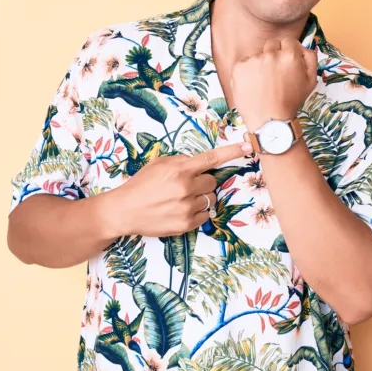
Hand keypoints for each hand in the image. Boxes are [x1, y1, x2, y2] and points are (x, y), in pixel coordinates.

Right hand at [101, 142, 251, 237]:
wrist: (124, 211)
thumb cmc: (141, 185)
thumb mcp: (159, 164)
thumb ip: (181, 161)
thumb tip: (199, 163)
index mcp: (180, 170)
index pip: (211, 158)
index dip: (232, 152)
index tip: (247, 146)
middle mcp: (185, 188)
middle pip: (212, 182)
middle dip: (203, 183)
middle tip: (185, 186)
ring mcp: (186, 207)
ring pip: (210, 199)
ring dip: (200, 198)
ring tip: (180, 200)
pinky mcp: (186, 224)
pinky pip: (205, 215)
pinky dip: (197, 212)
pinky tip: (180, 210)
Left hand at [231, 37, 317, 130]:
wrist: (269, 121)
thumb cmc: (291, 102)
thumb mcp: (311, 81)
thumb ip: (310, 58)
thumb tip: (304, 45)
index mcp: (290, 55)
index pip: (288, 42)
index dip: (288, 52)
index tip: (285, 64)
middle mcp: (271, 54)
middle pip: (272, 44)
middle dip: (274, 56)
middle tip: (274, 75)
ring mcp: (254, 60)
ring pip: (258, 55)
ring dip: (261, 64)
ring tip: (264, 84)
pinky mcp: (239, 67)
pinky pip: (245, 63)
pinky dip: (248, 72)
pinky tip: (253, 85)